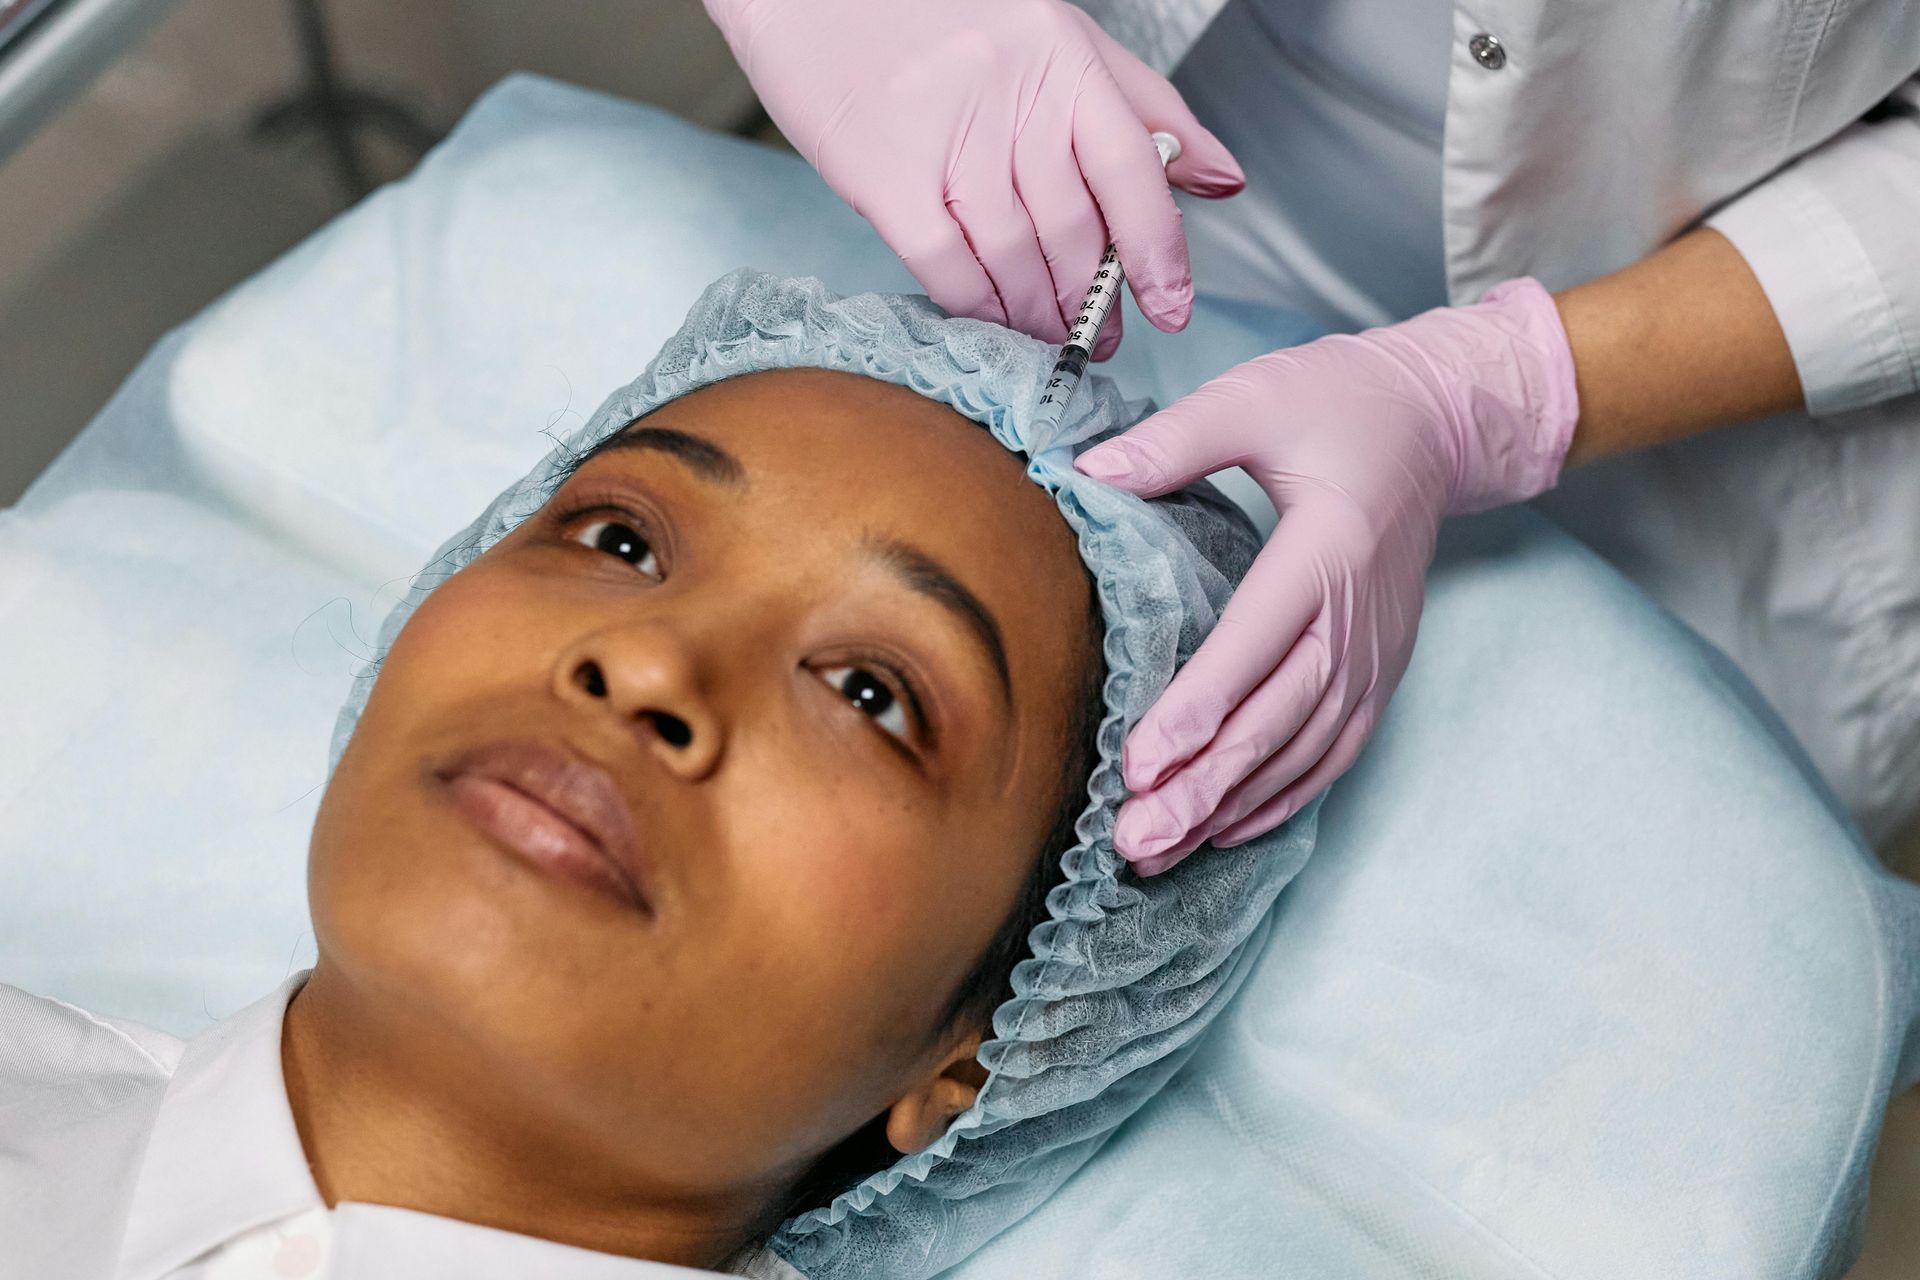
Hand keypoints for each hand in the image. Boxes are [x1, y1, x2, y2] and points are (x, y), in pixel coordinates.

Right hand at [704, 0, 1244, 358]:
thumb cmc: (933, 10)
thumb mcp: (1054, 35)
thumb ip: (1142, 107)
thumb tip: (1222, 178)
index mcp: (1062, 59)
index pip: (1133, 169)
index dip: (1159, 250)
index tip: (1171, 306)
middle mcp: (1012, 98)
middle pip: (1073, 228)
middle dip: (1092, 300)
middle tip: (1098, 337)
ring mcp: (947, 139)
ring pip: (1014, 258)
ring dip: (1037, 315)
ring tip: (1046, 335)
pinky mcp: (883, 177)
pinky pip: (947, 267)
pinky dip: (976, 306)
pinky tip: (989, 317)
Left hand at [1074, 279, 1579, 872]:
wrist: (1437, 420)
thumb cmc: (1340, 401)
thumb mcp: (1256, 397)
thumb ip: (1175, 440)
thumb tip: (1085, 469)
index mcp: (1328, 549)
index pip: (1254, 645)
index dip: (1196, 711)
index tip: (1138, 765)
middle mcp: (1357, 617)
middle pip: (1276, 721)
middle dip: (1203, 788)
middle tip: (1133, 840)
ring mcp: (1374, 652)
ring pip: (1302, 753)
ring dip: (1232, 809)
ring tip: (1159, 852)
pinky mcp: (1378, 669)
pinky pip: (1332, 752)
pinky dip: (1281, 799)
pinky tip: (1226, 831)